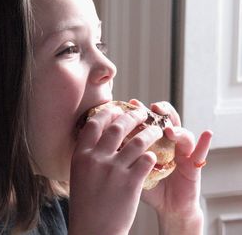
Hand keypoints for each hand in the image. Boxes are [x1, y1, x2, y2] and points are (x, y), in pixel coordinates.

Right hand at [68, 105, 161, 234]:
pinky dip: (152, 155)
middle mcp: (96, 159)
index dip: (107, 112)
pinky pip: (147, 160)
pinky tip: (153, 156)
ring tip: (156, 130)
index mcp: (81, 155)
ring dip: (149, 132)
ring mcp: (114, 170)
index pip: (93, 123)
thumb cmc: (86, 203)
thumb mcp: (79, 174)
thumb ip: (88, 154)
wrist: (94, 230)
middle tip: (141, 113)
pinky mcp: (131, 182)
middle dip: (132, 115)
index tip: (117, 108)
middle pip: (117, 126)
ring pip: (137, 141)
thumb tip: (100, 135)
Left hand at [130, 99, 212, 234]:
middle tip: (153, 108)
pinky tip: (207, 133)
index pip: (148, 120)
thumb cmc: (147, 186)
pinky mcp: (193, 165)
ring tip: (167, 130)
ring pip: (182, 133)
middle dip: (160, 111)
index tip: (131, 103)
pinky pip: (201, 152)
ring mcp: (182, 151)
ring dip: (176, 129)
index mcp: (153, 140)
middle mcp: (168, 142)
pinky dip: (204, 142)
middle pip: (167, 120)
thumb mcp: (132, 167)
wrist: (166, 207)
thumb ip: (122, 153)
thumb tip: (102, 141)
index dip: (141, 110)